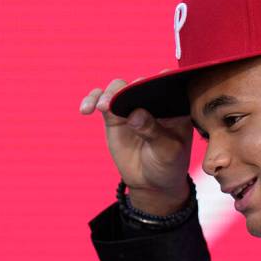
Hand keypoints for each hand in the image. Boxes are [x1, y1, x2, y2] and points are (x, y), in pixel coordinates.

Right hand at [80, 79, 192, 212]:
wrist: (151, 183)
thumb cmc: (167, 164)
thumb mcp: (167, 151)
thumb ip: (153, 131)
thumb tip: (134, 114)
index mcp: (174, 105)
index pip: (170, 85)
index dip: (163, 79)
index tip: (158, 78)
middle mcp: (153, 100)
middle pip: (141, 83)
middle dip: (131, 88)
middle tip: (121, 100)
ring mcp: (132, 106)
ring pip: (118, 88)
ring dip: (109, 93)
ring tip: (103, 107)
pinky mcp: (114, 115)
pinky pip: (100, 100)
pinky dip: (92, 100)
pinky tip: (86, 109)